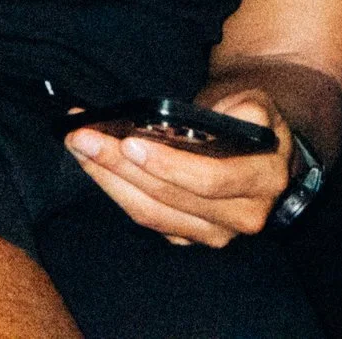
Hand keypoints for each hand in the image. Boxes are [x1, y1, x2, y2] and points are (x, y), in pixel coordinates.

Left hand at [66, 89, 291, 246]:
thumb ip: (245, 109)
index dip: (167, 164)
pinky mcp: (192, 238)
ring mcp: (215, 233)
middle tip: (82, 136)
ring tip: (79, 146)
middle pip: (169, 196)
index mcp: (262, 180)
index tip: (128, 141)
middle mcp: (242, 216)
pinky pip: (148, 218)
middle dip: (119, 165)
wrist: (256, 146)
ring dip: (108, 179)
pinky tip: (94, 165)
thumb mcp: (256, 103)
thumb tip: (208, 118)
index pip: (209, 179)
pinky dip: (116, 192)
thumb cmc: (247, 119)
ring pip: (151, 213)